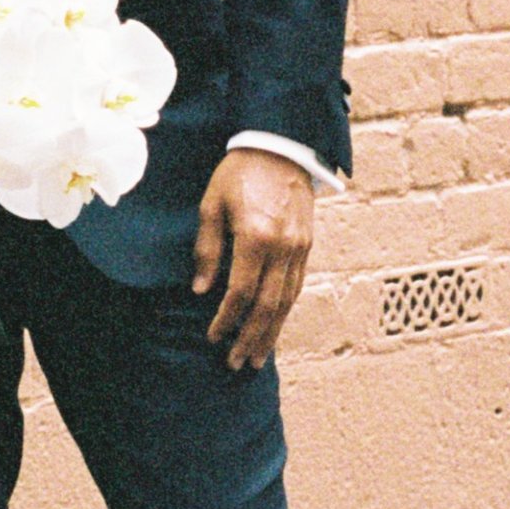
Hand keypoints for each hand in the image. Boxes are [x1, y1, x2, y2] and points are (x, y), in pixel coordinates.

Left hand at [191, 148, 314, 372]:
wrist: (280, 145)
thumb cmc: (238, 172)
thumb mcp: (212, 203)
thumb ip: (207, 248)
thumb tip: (201, 289)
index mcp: (257, 236)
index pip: (241, 292)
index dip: (227, 319)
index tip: (213, 337)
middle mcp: (284, 247)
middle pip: (269, 306)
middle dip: (251, 338)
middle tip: (237, 363)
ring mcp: (300, 248)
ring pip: (287, 302)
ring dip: (272, 332)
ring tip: (257, 357)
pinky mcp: (308, 246)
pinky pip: (296, 287)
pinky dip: (284, 311)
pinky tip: (274, 327)